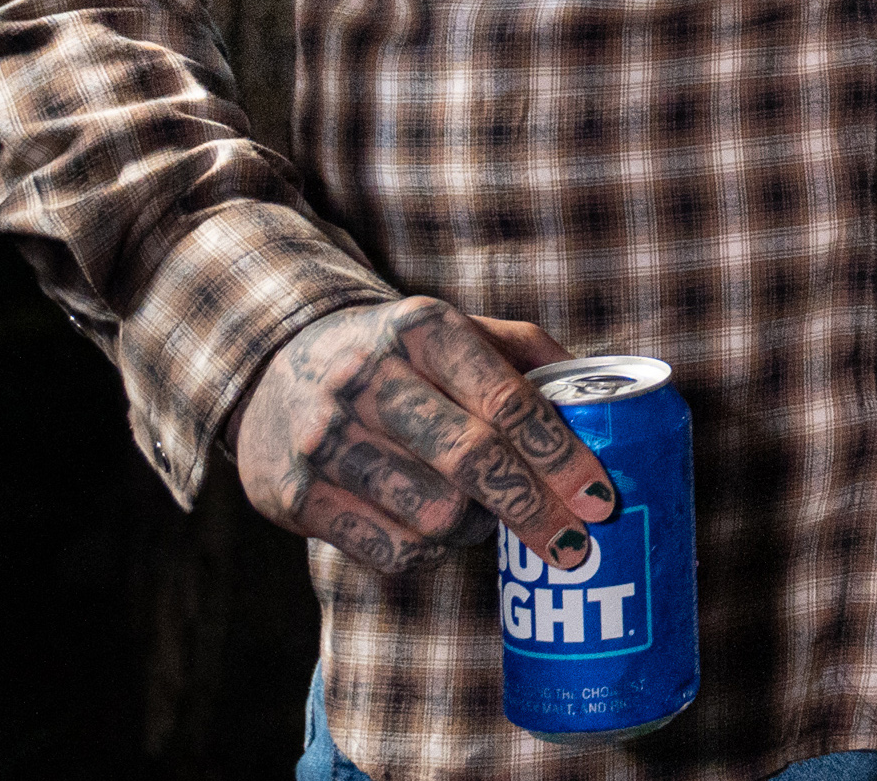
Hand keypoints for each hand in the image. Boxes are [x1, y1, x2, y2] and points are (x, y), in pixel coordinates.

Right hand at [233, 295, 616, 575]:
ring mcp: (325, 439)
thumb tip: (602, 396)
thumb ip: (526, 353)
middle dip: (534, 507)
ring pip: (433, 514)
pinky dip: (428, 550)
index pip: (507, 401)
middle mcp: (367, 378)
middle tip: (575, 541)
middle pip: (472, 460)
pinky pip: (389, 549)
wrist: (274, 369)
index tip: (600, 496)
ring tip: (488, 517)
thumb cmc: (395, 355)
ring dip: (477, 528)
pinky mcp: (294, 496)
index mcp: (420, 326)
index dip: (560, 455)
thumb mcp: (453, 328)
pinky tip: (436, 530)